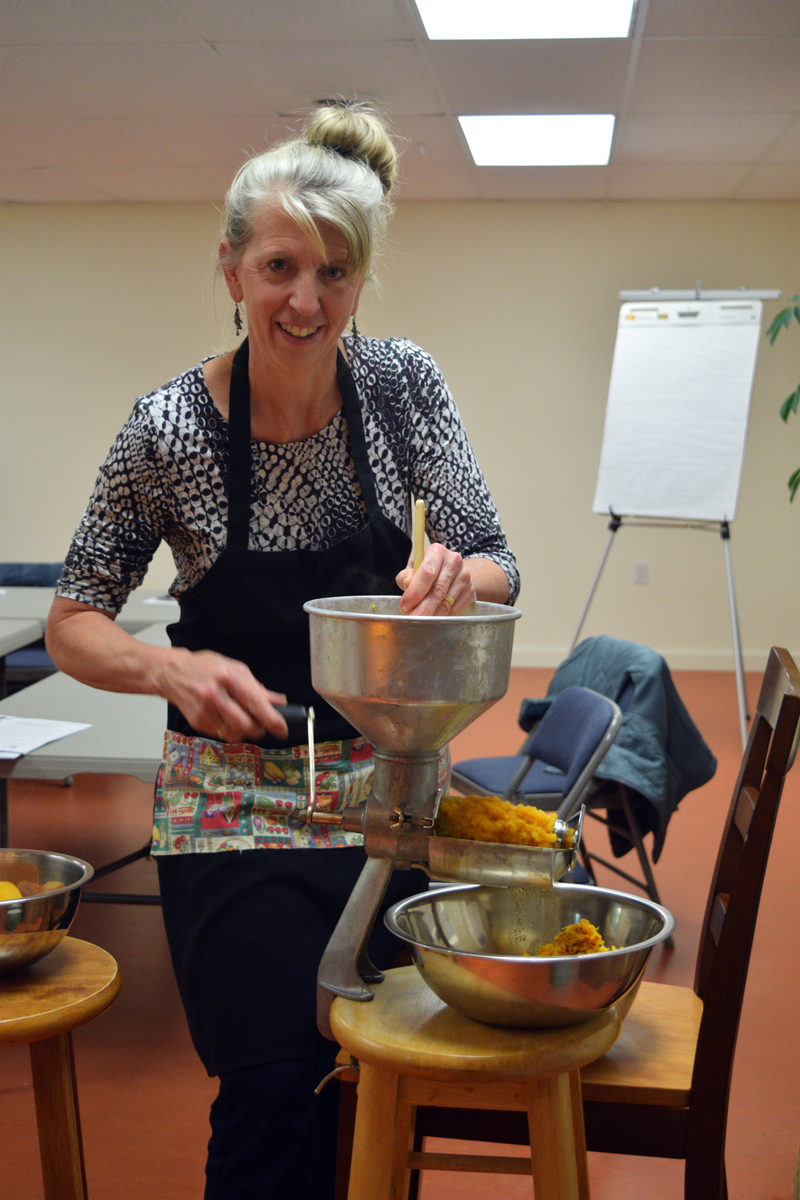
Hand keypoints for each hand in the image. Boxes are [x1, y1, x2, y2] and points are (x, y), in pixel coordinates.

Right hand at [164, 649, 288, 742]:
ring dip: (244, 732)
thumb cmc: (205, 667)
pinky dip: (229, 730)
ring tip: (242, 720)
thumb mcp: (234, 668)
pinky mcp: (197, 721)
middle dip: (258, 729)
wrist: (171, 673)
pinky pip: (221, 734)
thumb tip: (278, 702)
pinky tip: (225, 718)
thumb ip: (257, 687)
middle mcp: (215, 693)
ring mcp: (204, 709)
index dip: (272, 719)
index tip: (282, 729)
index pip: (255, 702)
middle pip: (245, 725)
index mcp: (228, 676)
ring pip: (234, 733)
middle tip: (261, 725)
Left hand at [396, 544, 476, 615]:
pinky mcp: (470, 592)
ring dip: (432, 615)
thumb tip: (407, 584)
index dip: (415, 592)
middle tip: (412, 619)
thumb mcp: (414, 568)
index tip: (405, 606)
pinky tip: (434, 616)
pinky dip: (442, 617)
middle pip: (438, 591)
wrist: (453, 571)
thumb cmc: (429, 569)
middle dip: (423, 609)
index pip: (427, 573)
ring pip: (446, 603)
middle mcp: (454, 562)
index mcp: (437, 552)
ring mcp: (465, 577)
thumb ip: (406, 576)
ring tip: (421, 619)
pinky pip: (454, 610)